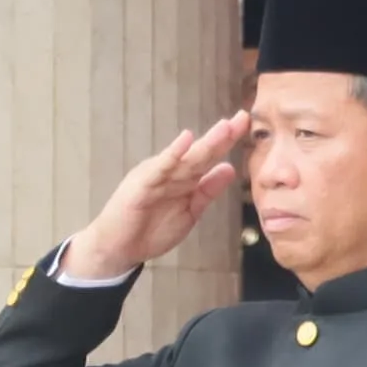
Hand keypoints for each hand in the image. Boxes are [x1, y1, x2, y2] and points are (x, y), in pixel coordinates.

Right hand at [62, 114, 249, 282]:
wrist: (119, 249)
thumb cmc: (151, 229)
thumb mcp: (190, 210)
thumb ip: (208, 190)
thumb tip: (230, 168)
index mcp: (184, 178)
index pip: (209, 157)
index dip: (227, 141)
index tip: (247, 123)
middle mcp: (172, 172)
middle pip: (201, 153)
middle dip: (222, 137)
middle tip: (243, 117)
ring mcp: (156, 176)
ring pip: (186, 158)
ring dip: (205, 143)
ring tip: (225, 127)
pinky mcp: (142, 184)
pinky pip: (160, 168)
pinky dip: (172, 154)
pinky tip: (186, 139)